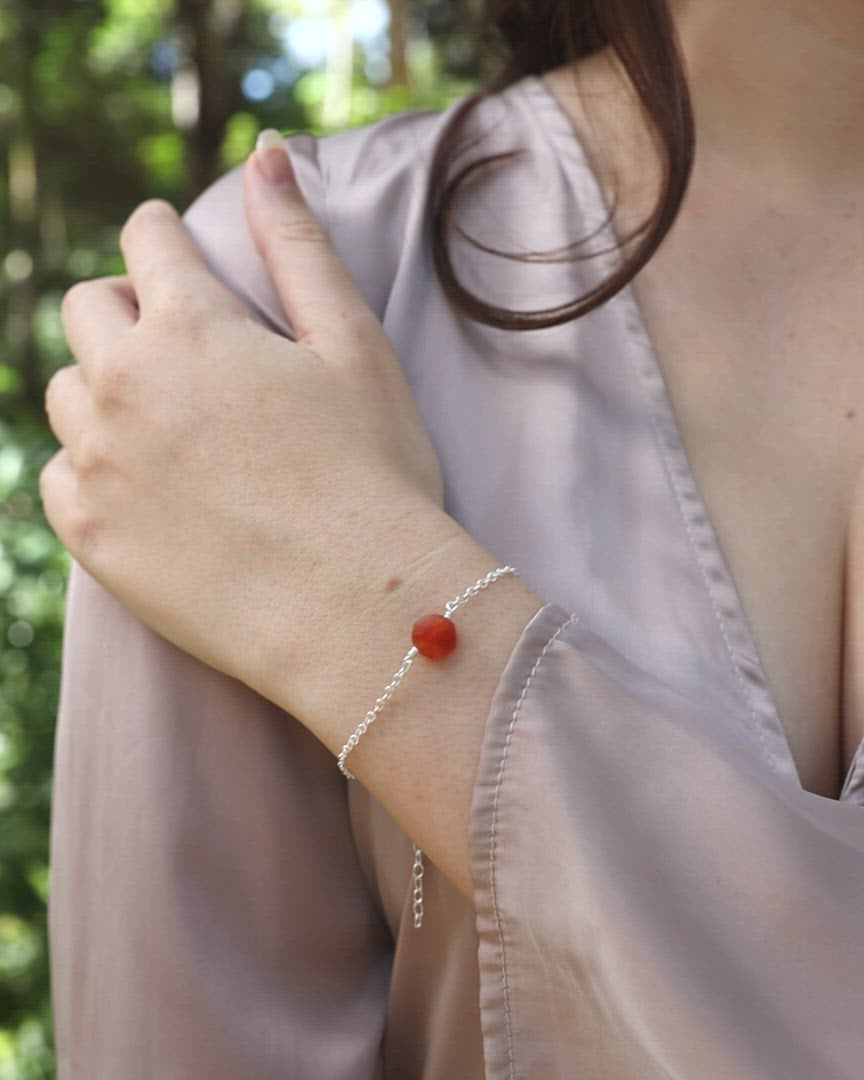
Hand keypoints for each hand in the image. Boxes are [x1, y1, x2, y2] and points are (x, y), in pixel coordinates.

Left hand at [40, 132, 447, 713]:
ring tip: (165, 423)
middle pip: (85, 309)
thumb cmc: (375, 474)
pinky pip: (60, 476)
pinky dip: (92, 468)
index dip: (164, 237)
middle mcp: (123, 385)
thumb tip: (268, 153)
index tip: (177, 253)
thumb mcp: (354, 347)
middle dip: (124, 309)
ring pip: (65, 393)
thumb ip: (299, 247)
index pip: (145, 240)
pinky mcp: (90, 537)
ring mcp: (98, 465)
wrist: (358, 609)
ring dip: (103, 389)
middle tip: (176, 346)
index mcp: (191, 327)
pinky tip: (146, 487)